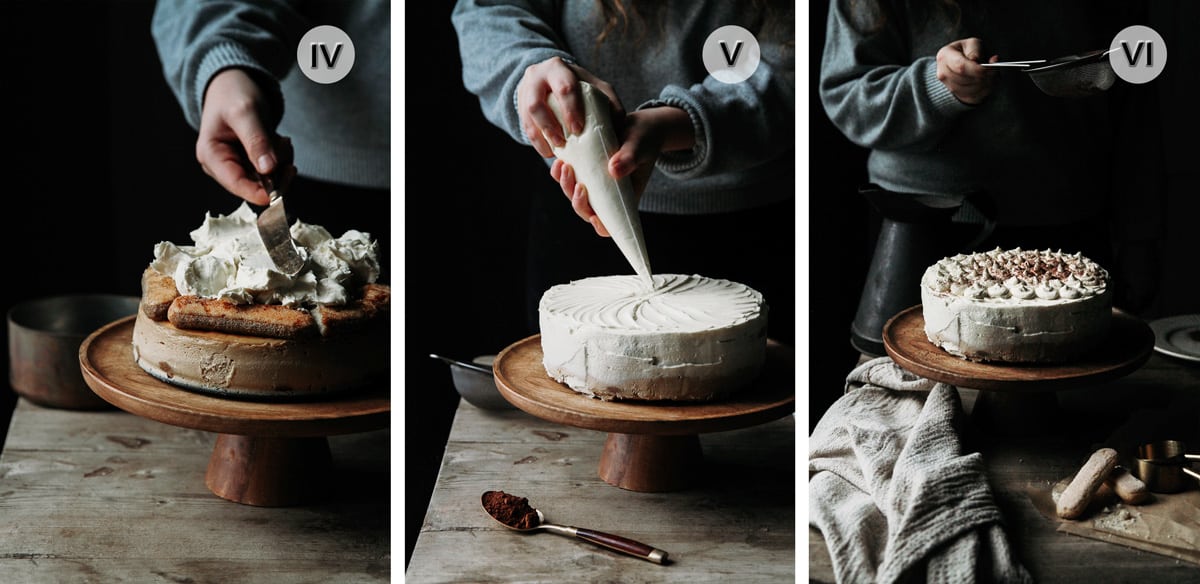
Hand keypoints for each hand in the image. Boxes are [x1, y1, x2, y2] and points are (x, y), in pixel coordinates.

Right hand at [197, 68, 295, 204]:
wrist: (233, 84)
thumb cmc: (232, 94)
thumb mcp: (244, 112)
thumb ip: (256, 140)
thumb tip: (268, 169)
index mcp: (211, 155)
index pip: (235, 184)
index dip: (258, 192)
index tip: (278, 192)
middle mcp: (223, 166)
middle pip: (255, 186)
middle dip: (276, 170)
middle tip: (284, 145)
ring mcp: (239, 165)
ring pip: (269, 179)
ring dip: (281, 162)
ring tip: (280, 139)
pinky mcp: (252, 163)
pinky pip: (274, 170)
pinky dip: (282, 158)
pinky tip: (279, 141)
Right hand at [516, 56, 622, 157]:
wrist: (551, 80)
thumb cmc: (580, 86)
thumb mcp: (597, 87)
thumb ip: (610, 102)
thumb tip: (619, 124)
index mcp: (558, 68)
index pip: (564, 88)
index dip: (570, 110)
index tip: (578, 129)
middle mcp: (537, 76)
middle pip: (537, 103)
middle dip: (550, 126)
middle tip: (563, 143)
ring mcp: (524, 90)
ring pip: (527, 116)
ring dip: (541, 136)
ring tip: (554, 150)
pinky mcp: (519, 105)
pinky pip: (524, 125)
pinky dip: (536, 141)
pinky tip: (547, 151)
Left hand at [550, 106, 694, 236]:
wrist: (639, 126)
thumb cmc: (645, 139)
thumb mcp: (640, 146)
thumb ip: (630, 158)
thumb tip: (613, 170)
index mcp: (624, 198)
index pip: (611, 224)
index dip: (601, 226)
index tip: (595, 216)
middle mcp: (607, 194)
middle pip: (586, 209)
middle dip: (577, 201)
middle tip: (578, 184)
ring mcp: (594, 183)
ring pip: (574, 193)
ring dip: (566, 185)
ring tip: (564, 167)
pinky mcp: (585, 169)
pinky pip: (569, 176)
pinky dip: (561, 172)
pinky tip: (559, 160)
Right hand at [935, 38, 997, 104]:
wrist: (960, 62)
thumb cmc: (968, 51)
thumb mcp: (972, 43)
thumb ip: (975, 50)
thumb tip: (976, 60)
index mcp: (945, 56)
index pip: (960, 66)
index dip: (976, 69)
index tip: (988, 68)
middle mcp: (943, 73)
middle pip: (964, 80)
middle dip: (982, 77)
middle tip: (993, 71)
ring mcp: (948, 86)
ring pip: (969, 91)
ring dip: (984, 85)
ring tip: (991, 76)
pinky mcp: (956, 95)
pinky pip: (972, 98)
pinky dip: (983, 92)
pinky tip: (988, 83)